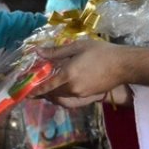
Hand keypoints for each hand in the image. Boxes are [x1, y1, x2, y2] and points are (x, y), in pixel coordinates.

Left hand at [33, 41, 148, 102]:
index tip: (25, 93)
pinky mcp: (89, 98)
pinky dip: (63, 100)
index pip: (46, 86)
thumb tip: (38, 52)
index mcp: (68, 75)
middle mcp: (72, 89)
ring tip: (47, 91)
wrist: (123, 65)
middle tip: (34, 89)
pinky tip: (62, 93)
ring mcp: (81, 95)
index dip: (35, 90)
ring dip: (52, 97)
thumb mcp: (78, 47)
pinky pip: (71, 102)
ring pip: (61, 99)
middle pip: (52, 95)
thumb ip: (56, 52)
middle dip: (42, 94)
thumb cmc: (101, 52)